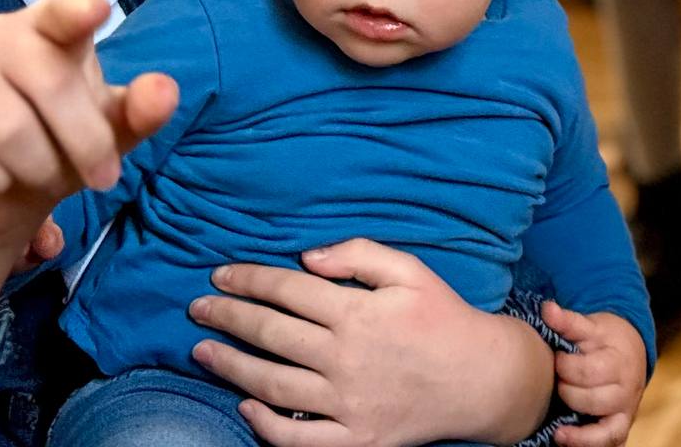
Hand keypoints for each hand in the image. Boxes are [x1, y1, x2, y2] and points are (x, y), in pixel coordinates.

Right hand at [0, 0, 177, 247]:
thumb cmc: (62, 141)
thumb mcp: (109, 129)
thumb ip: (139, 110)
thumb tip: (166, 90)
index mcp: (51, 28)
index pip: (63, 12)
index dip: (76, 11)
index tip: (96, 10)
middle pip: (49, 85)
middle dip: (85, 143)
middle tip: (103, 178)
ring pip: (7, 130)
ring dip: (37, 168)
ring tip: (40, 172)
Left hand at [190, 238, 552, 446]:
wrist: (484, 381)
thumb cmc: (442, 316)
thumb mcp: (407, 269)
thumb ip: (356, 254)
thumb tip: (306, 257)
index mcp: (357, 312)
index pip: (286, 290)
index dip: (247, 279)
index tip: (219, 273)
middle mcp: (347, 359)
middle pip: (271, 334)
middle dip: (227, 317)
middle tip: (196, 308)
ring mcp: (350, 404)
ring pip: (274, 385)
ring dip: (231, 367)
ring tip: (202, 351)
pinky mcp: (359, 440)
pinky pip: (301, 439)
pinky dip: (267, 428)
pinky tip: (244, 408)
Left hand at [544, 302, 645, 446]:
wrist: (630, 351)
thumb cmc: (604, 338)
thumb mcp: (589, 325)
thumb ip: (568, 321)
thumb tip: (547, 309)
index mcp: (618, 362)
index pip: (589, 371)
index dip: (566, 366)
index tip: (555, 357)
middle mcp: (627, 391)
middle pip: (594, 401)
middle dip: (568, 392)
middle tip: (555, 381)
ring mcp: (625, 412)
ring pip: (605, 429)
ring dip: (579, 430)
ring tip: (557, 429)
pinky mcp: (620, 426)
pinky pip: (609, 443)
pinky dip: (588, 444)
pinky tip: (564, 439)